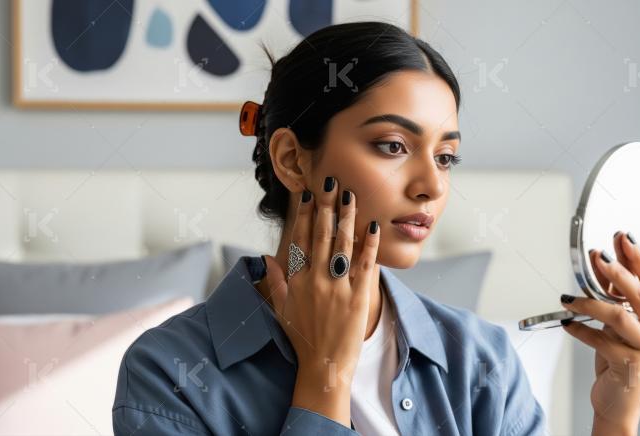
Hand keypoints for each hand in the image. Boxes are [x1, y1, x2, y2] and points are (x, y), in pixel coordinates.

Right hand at [261, 175, 380, 425]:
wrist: (323, 367)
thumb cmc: (302, 339)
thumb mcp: (281, 309)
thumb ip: (275, 281)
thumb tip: (266, 258)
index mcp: (297, 280)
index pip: (301, 239)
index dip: (305, 214)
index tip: (308, 194)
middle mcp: (315, 280)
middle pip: (322, 235)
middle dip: (326, 205)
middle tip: (331, 180)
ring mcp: (337, 288)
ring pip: (343, 244)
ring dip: (347, 217)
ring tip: (350, 194)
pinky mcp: (358, 298)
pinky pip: (365, 265)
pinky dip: (369, 245)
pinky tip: (373, 226)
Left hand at [560, 231, 639, 433]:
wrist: (620, 400)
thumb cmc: (621, 358)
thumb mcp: (619, 323)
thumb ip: (613, 293)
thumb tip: (600, 260)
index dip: (637, 257)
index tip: (622, 237)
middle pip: (639, 294)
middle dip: (617, 271)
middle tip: (597, 255)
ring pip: (618, 316)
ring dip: (589, 303)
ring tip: (568, 298)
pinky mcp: (630, 366)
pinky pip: (600, 340)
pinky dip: (580, 330)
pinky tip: (567, 324)